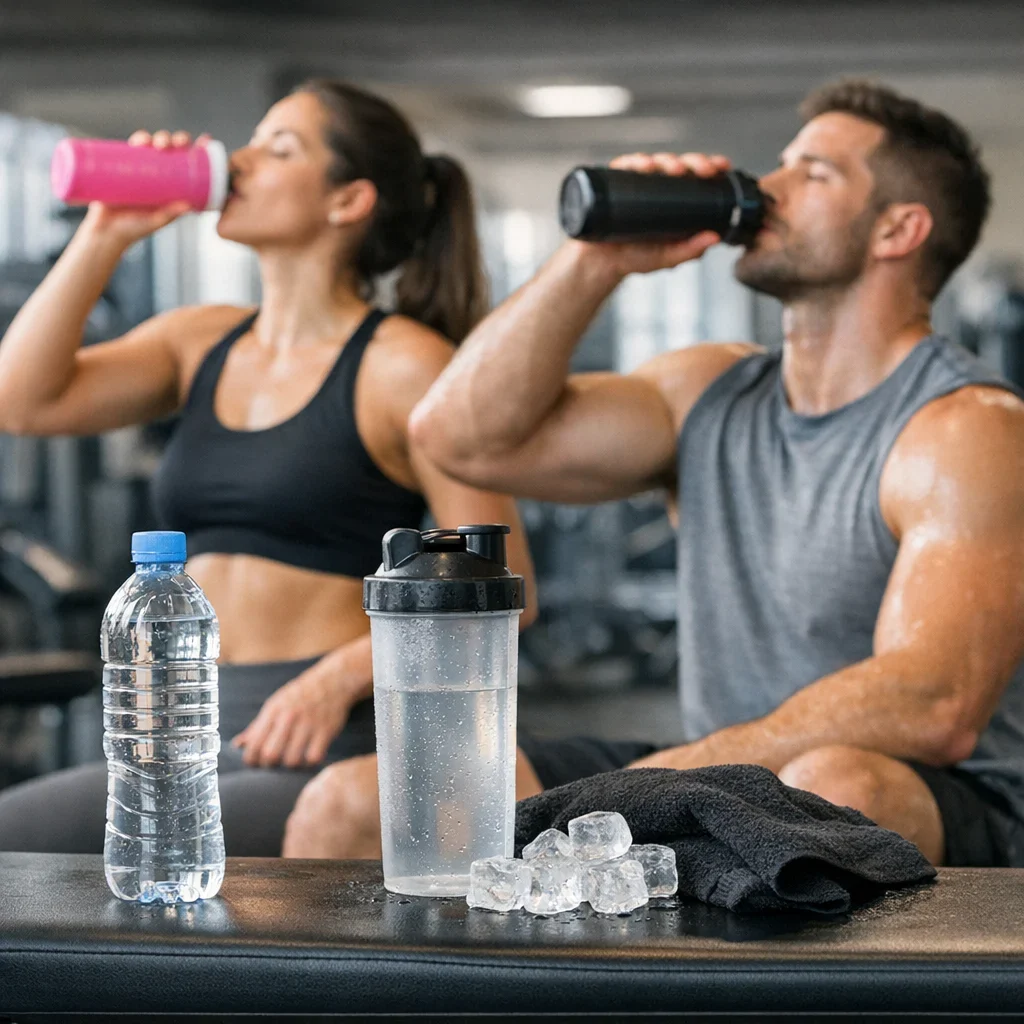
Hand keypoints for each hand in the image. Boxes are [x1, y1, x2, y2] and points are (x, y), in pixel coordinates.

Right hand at [81, 130, 209, 249]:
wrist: (104, 230)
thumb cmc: (133, 229)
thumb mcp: (155, 222)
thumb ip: (170, 214)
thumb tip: (188, 206)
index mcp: (172, 185)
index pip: (188, 163)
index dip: (197, 149)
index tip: (205, 140)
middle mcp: (158, 174)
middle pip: (172, 149)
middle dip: (177, 140)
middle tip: (177, 144)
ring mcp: (140, 168)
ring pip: (153, 144)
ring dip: (159, 137)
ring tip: (158, 143)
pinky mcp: (122, 165)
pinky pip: (131, 148)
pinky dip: (138, 140)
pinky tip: (141, 140)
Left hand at [231, 658, 359, 768]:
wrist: (332, 680)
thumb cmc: (299, 696)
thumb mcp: (276, 704)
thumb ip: (257, 726)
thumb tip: (237, 745)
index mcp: (273, 711)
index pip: (254, 744)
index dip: (252, 760)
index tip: (256, 763)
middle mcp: (289, 717)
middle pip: (271, 755)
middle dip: (270, 765)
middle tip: (275, 764)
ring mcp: (309, 724)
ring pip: (293, 760)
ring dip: (291, 766)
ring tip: (293, 760)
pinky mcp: (326, 730)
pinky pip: (314, 757)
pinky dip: (310, 762)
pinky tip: (310, 756)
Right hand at [574, 151, 731, 277]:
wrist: (601, 263)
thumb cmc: (634, 258)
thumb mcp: (667, 258)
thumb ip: (690, 251)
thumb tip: (714, 238)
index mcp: (673, 199)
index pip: (695, 175)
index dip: (709, 165)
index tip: (720, 166)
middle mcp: (656, 186)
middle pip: (679, 163)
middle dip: (693, 161)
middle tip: (702, 170)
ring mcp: (635, 182)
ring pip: (656, 160)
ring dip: (667, 160)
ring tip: (673, 169)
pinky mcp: (614, 181)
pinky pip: (626, 164)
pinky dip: (635, 161)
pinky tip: (643, 166)